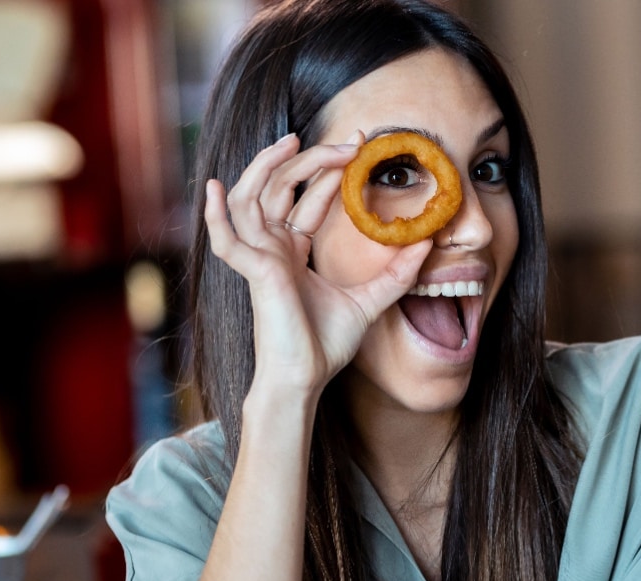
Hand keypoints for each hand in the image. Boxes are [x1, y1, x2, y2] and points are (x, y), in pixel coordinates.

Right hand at [204, 132, 433, 397]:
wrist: (305, 379)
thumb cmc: (324, 346)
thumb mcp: (369, 302)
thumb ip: (395, 274)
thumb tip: (426, 244)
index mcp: (292, 251)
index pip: (306, 199)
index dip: (327, 171)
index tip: (356, 147)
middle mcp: (272, 248)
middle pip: (281, 188)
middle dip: (310, 160)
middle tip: (345, 141)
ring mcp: (259, 258)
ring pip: (250, 198)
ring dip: (265, 167)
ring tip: (291, 142)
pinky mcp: (254, 273)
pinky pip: (225, 240)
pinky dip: (215, 215)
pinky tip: (214, 188)